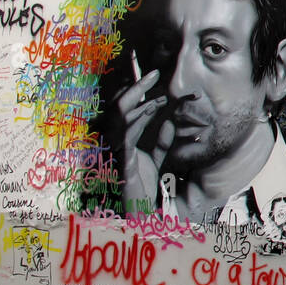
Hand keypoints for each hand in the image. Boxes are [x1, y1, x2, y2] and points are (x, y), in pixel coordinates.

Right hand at [112, 69, 173, 210]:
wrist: (143, 212)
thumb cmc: (146, 186)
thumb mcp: (157, 159)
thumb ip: (162, 142)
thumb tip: (169, 122)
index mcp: (124, 138)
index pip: (128, 109)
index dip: (139, 91)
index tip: (156, 76)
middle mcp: (116, 139)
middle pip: (119, 105)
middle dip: (135, 86)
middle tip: (154, 72)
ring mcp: (116, 148)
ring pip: (121, 114)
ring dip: (140, 98)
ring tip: (157, 88)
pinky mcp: (122, 159)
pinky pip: (127, 133)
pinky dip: (140, 117)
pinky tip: (153, 108)